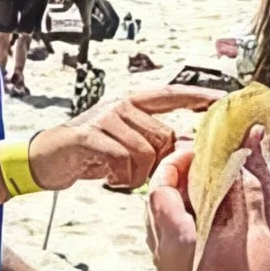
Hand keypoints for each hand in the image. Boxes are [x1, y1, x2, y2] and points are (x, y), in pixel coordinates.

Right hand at [28, 85, 221, 192]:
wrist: (46, 160)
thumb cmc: (88, 154)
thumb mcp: (125, 144)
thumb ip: (153, 142)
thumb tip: (187, 150)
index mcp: (132, 103)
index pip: (172, 93)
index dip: (199, 96)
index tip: (223, 99)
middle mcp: (121, 106)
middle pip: (163, 136)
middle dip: (157, 163)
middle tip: (137, 175)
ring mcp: (105, 118)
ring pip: (145, 150)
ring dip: (136, 174)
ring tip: (119, 177)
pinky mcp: (89, 136)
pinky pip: (122, 158)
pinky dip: (120, 176)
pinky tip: (109, 177)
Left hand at [145, 134, 269, 270]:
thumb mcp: (252, 225)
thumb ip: (242, 188)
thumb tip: (236, 159)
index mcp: (176, 241)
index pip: (159, 190)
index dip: (175, 165)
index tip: (194, 153)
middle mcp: (162, 256)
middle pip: (153, 203)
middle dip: (173, 179)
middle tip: (197, 164)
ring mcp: (165, 268)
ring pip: (157, 221)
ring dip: (176, 198)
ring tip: (203, 184)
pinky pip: (165, 237)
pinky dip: (180, 218)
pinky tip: (205, 211)